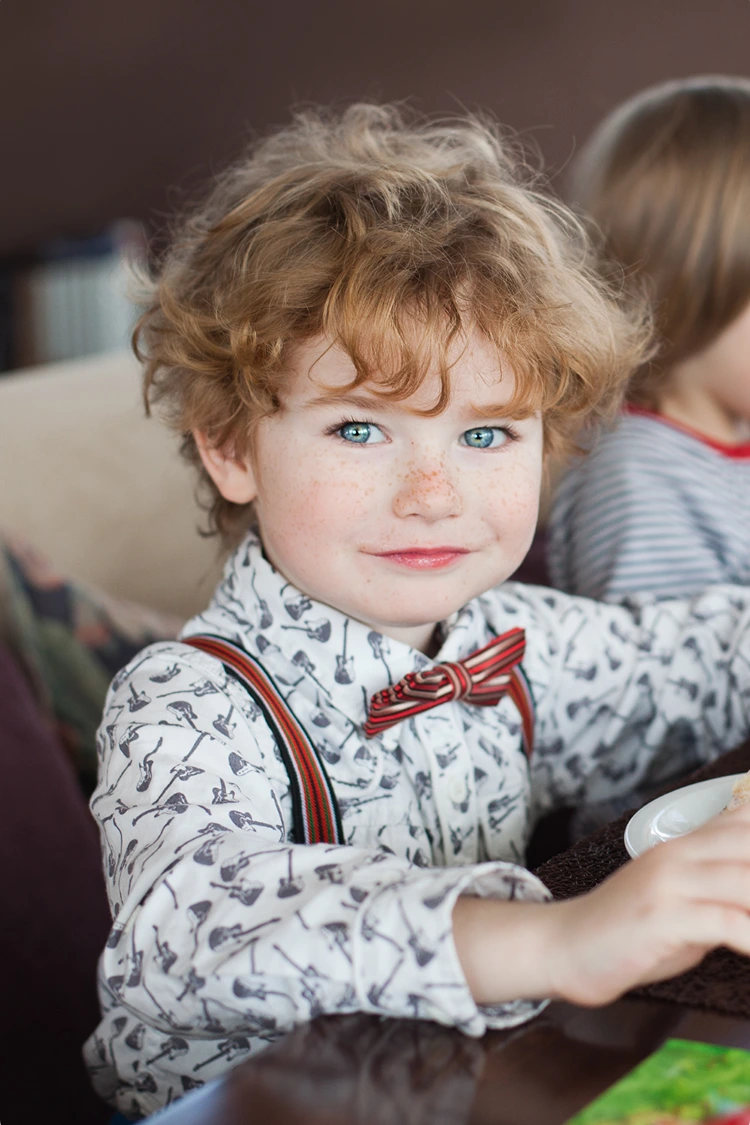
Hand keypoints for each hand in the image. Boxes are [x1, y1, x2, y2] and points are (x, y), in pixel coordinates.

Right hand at [544, 802, 749, 1006]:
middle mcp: (679, 854)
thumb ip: (720, 889)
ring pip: (744, 881)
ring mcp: (669, 882)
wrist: (566, 946)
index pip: (742, 817)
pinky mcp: (661, 915)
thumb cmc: (629, 933)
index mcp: (685, 844)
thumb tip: (749, 886)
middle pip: (749, 843)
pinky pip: (725, 922)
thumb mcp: (681, 901)